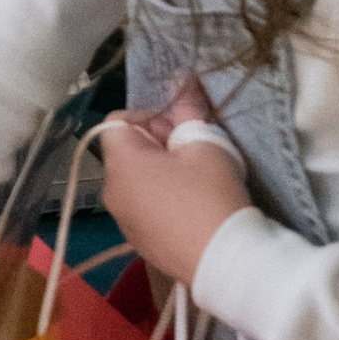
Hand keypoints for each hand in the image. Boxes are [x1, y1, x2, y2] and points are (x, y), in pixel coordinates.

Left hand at [102, 78, 252, 287]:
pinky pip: (146, 206)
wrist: (226, 262)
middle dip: (160, 142)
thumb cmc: (212, 196)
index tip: (179, 126)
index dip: (148, 115)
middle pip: (128, 151)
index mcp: (120, 164)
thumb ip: (189, 109)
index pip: (117, 121)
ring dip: (163, 170)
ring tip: (199, 178)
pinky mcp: (141, 242)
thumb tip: (182, 77)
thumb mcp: (205, 144)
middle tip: (195, 150)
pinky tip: (195, 205)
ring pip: (138, 180)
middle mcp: (112, 192)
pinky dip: (165, 197)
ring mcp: (124, 221)